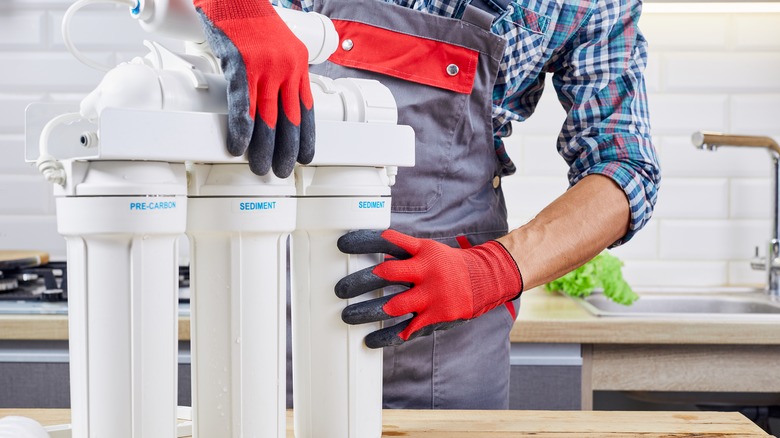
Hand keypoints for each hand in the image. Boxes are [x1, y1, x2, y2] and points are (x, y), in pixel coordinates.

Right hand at [194, 0, 314, 176]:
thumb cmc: (249, 19)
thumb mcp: (278, 46)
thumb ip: (281, 71)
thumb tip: (275, 97)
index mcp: (298, 65)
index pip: (307, 108)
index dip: (307, 136)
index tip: (306, 157)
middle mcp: (286, 68)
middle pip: (289, 119)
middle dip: (287, 150)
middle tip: (281, 171)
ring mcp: (264, 66)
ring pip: (267, 116)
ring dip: (263, 147)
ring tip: (259, 167)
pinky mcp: (241, 63)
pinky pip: (242, 103)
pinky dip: (241, 128)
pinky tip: (238, 145)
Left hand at [335, 230, 522, 347]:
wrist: (485, 280)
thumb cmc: (449, 264)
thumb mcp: (429, 250)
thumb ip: (403, 252)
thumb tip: (376, 254)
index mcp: (422, 252)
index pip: (388, 242)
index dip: (364, 242)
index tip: (342, 245)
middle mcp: (426, 271)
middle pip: (386, 274)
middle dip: (359, 281)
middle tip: (340, 289)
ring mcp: (431, 295)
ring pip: (393, 305)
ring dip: (367, 311)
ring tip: (347, 316)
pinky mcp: (436, 316)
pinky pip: (406, 329)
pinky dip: (386, 336)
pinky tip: (369, 339)